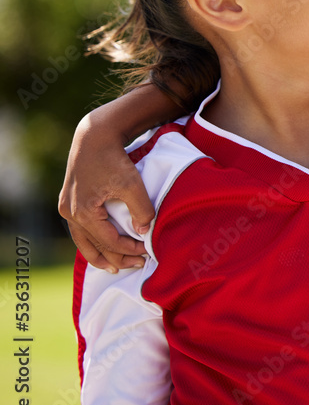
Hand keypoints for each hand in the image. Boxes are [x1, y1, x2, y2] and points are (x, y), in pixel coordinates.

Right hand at [58, 112, 152, 272]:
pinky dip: (91, 240)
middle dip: (116, 257)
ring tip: (113, 268)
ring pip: (82, 240)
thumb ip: (141, 209)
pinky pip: (79, 229)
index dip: (129, 249)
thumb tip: (144, 232)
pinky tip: (100, 246)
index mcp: (83, 212)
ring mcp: (66, 207)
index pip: (109, 241)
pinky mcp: (68, 201)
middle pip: (94, 245)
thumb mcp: (132, 183)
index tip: (147, 252)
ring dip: (99, 254)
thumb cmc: (113, 159)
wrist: (94, 137)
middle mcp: (70, 213)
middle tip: (136, 266)